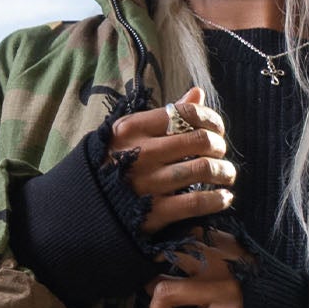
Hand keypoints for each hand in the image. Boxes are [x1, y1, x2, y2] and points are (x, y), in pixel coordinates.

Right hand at [108, 87, 235, 233]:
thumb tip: (198, 94)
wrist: (81, 210)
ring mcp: (147, 184)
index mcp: (132, 128)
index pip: (185, 113)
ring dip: (225, 172)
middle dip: (219, 145)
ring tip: (227, 175)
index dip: (211, 119)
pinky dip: (217, 199)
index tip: (217, 129)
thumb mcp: (127, 135)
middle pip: (200, 140)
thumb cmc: (109, 166)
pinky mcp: (153, 213)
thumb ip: (164, 115)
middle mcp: (139, 153)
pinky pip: (197, 202)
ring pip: (203, 169)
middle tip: (220, 153)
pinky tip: (223, 198)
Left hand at [146, 231, 247, 307]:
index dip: (160, 247)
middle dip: (149, 277)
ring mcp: (220, 288)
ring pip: (164, 291)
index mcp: (222, 242)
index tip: (155, 262)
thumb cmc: (259, 288)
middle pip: (164, 256)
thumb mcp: (239, 260)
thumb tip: (169, 254)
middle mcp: (219, 260)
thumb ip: (212, 252)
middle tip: (152, 293)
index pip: (180, 233)